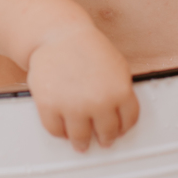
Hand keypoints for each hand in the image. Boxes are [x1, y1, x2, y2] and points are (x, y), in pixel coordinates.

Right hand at [26, 26, 139, 151]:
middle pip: (106, 134)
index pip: (128, 121)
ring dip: (82, 142)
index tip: (119, 131)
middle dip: (105, 138)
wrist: (59, 34)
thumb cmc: (87, 47)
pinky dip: (60, 132)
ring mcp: (73, 106)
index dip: (123, 128)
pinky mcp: (49, 106)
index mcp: (120, 91)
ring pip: (80, 138)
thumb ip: (121, 92)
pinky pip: (56, 131)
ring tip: (80, 142)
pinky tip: (63, 128)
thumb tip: (121, 118)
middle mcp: (98, 102)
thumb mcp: (117, 66)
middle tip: (102, 140)